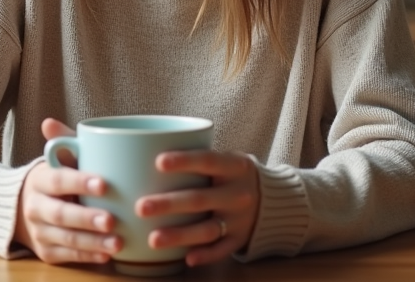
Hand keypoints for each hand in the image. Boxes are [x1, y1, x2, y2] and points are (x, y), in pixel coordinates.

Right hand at [14, 118, 121, 264]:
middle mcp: (35, 207)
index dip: (79, 182)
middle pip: (61, 214)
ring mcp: (40, 232)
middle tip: (112, 220)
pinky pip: (68, 256)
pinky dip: (88, 256)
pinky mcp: (46, 251)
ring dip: (93, 242)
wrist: (25, 208)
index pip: (58, 180)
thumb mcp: (58, 160)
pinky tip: (108, 255)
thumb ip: (63, 144)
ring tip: (118, 242)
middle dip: (87, 219)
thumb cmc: (55, 179)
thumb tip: (49, 123)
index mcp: (39, 180)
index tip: (104, 184)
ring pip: (66, 239)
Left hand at [136, 149, 258, 267]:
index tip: (158, 162)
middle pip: (200, 199)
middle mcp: (238, 193)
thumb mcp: (227, 160)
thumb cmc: (233, 175)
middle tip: (141, 207)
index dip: (184, 161)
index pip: (208, 160)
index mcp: (235, 167)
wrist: (274, 200)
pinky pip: (221, 250)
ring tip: (153, 240)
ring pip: (207, 229)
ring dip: (179, 235)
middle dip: (169, 204)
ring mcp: (240, 219)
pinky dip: (205, 254)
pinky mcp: (240, 240)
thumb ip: (199, 159)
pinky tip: (186, 258)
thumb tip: (147, 156)